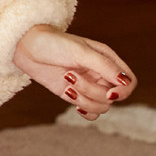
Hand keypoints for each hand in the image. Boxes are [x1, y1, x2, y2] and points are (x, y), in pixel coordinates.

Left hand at [13, 23, 135, 119]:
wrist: (25, 46)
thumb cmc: (53, 43)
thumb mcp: (80, 52)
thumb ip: (104, 66)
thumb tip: (125, 82)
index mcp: (108, 60)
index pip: (129, 82)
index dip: (123, 92)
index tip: (109, 92)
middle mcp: (100, 74)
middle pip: (112, 97)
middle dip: (93, 92)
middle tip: (70, 76)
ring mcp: (87, 85)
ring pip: (101, 106)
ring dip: (85, 99)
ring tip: (66, 83)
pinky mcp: (73, 94)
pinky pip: (90, 111)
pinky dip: (85, 111)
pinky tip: (73, 99)